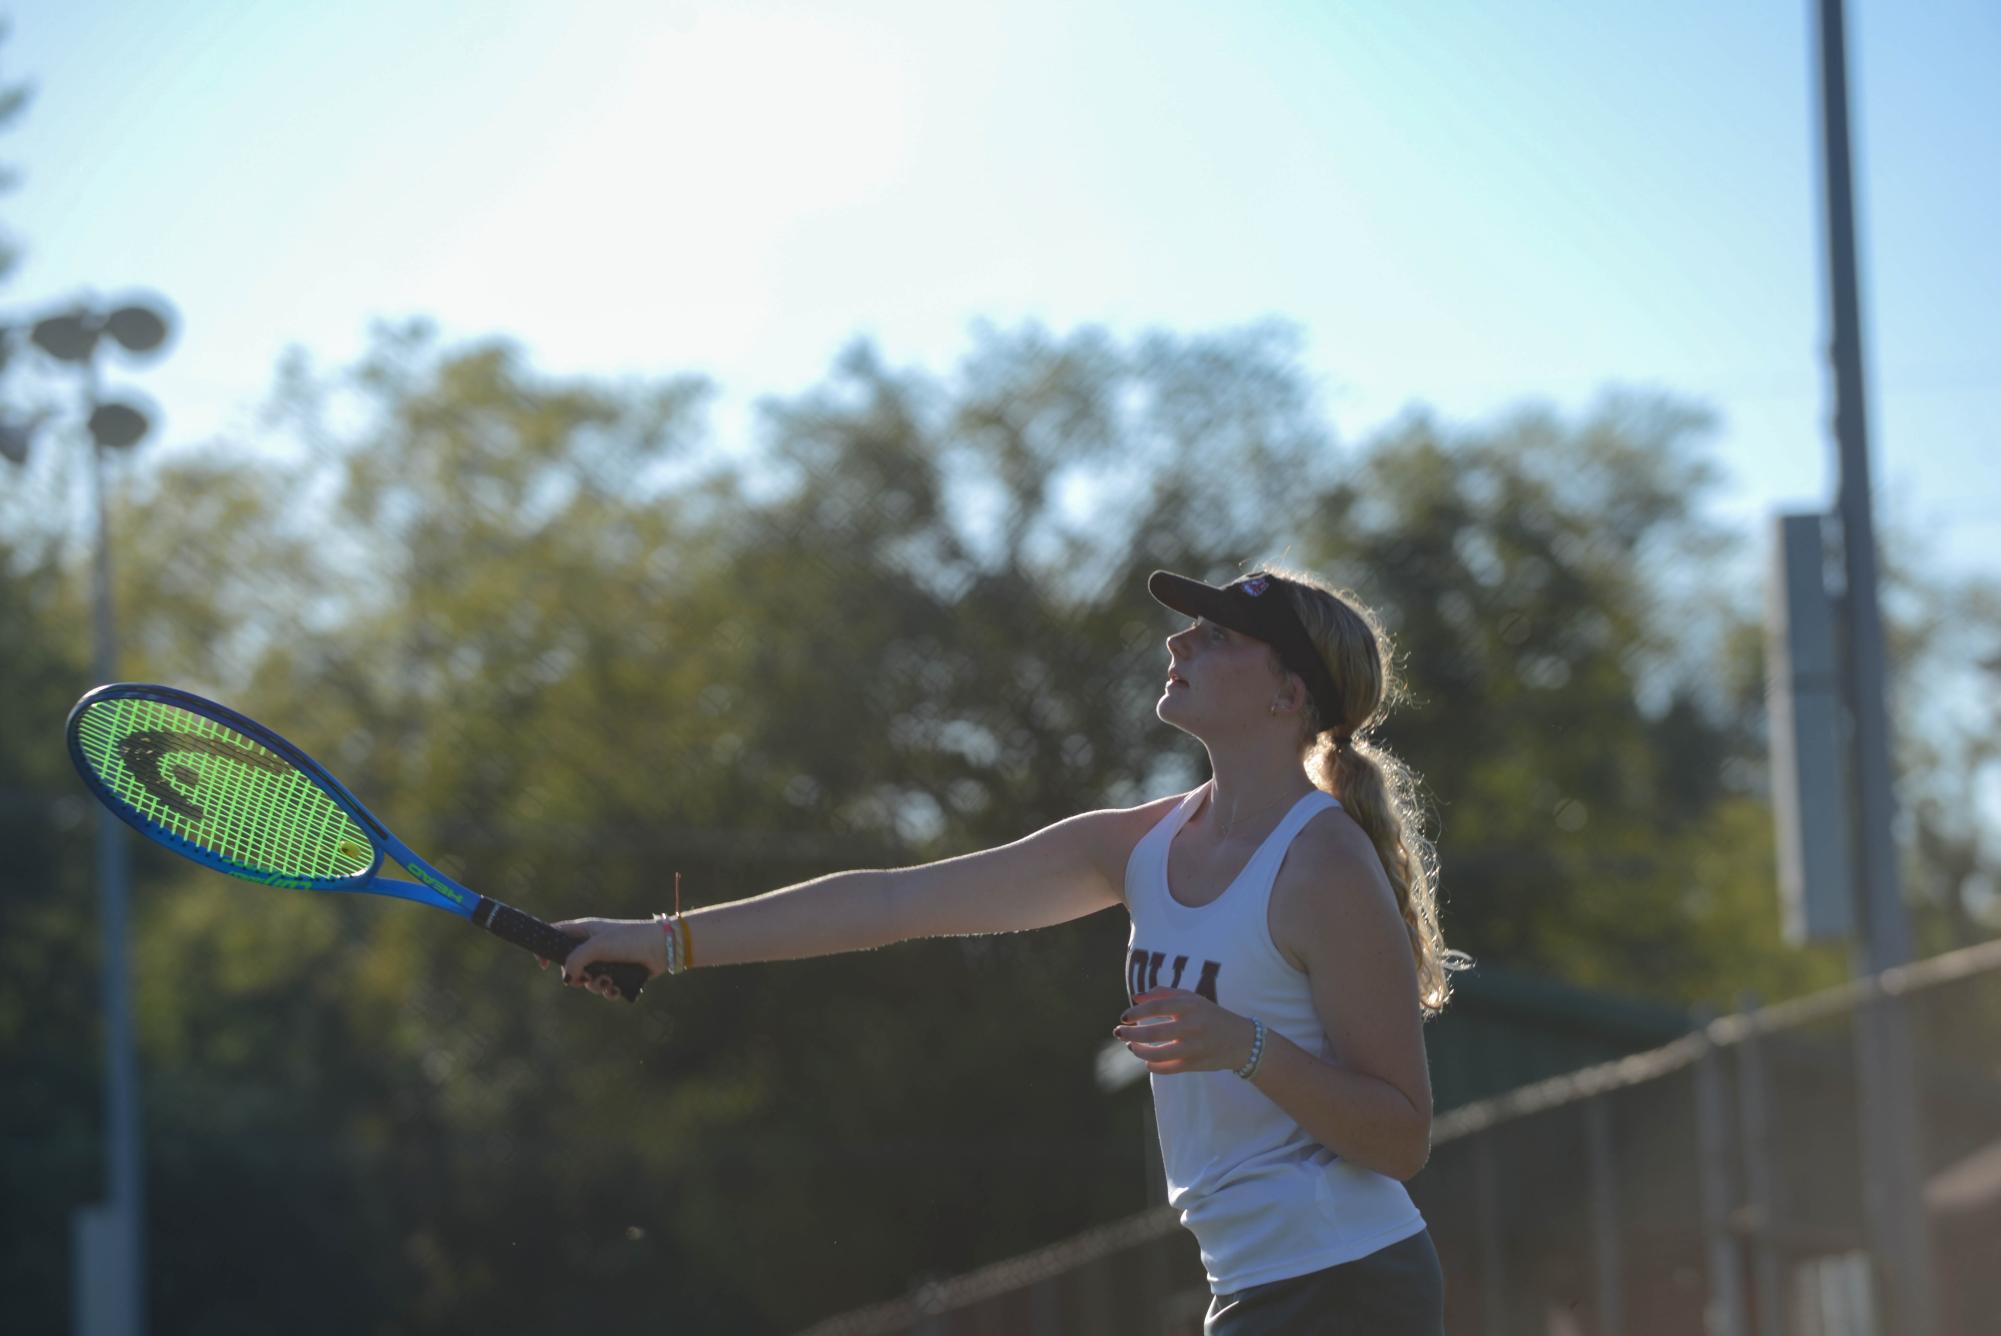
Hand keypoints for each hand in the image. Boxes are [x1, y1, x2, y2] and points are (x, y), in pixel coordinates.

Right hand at [537, 917, 666, 999]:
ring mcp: (606, 960)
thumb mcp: (597, 946)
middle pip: (571, 966)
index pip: (557, 935)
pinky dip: (609, 991)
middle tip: (585, 977)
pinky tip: (616, 989)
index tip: (542, 966)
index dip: (545, 948)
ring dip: (595, 985)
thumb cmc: (628, 939)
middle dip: (576, 977)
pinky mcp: (619, 974)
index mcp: (585, 931)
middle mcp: (593, 946)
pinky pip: (605, 988)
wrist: (661, 948)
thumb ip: (575, 960)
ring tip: (608, 981)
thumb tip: (566, 979)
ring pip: (588, 981)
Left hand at [1112, 988, 1256, 1075]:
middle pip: (1153, 1033)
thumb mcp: (1192, 998)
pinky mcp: (1195, 1065)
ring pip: (1158, 1054)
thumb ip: (1163, 994)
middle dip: (1130, 1034)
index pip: (1156, 1007)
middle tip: (1118, 1033)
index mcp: (1190, 1006)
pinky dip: (1153, 1066)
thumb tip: (1136, 998)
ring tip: (1131, 1046)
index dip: (1136, 1012)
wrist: (1241, 1040)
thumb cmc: (1210, 1015)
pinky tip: (1147, 1060)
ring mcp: (1194, 1047)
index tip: (1124, 1017)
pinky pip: (1167, 1069)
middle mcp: (1192, 1026)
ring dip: (1139, 1051)